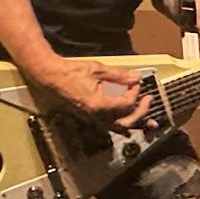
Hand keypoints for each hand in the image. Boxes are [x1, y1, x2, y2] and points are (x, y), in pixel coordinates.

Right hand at [25, 56, 153, 131]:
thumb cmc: (70, 73)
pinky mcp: (89, 118)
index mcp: (99, 105)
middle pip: (126, 121)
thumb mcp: (98, 70)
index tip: (135, 82)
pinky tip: (128, 128)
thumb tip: (135, 77)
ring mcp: (92, 119)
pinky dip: (121, 126)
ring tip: (148, 123)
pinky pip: (109, 126)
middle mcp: (97, 116)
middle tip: (148, 100)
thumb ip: (119, 75)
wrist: (50, 77)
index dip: (134, 93)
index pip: (126, 104)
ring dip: (135, 124)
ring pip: (118, 127)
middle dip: (141, 112)